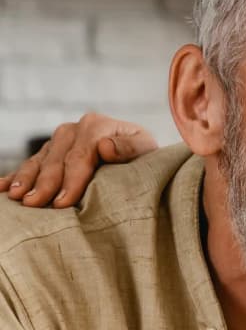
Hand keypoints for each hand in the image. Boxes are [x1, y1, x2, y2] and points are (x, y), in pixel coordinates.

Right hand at [1, 112, 156, 207]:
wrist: (140, 150)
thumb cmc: (145, 154)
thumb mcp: (146, 149)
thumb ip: (129, 148)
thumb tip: (105, 146)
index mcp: (96, 125)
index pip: (80, 156)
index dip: (71, 180)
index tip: (64, 202)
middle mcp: (74, 129)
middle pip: (56, 159)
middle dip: (44, 183)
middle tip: (33, 204)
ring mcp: (60, 140)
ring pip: (39, 160)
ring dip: (26, 179)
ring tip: (16, 197)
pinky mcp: (51, 150)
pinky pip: (32, 163)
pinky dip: (16, 175)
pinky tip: (2, 187)